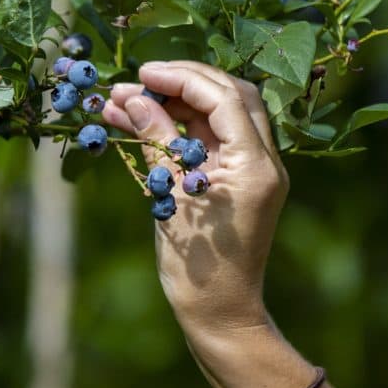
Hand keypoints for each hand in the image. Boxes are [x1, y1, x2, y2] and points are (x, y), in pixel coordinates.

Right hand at [103, 61, 288, 345]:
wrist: (220, 313)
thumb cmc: (196, 266)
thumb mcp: (170, 196)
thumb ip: (156, 140)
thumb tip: (130, 97)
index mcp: (255, 164)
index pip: (222, 98)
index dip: (180, 79)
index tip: (141, 75)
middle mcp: (264, 160)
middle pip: (228, 96)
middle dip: (181, 83)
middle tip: (135, 81)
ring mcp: (254, 169)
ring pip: (218, 115)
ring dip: (175, 104)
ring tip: (122, 102)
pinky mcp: (239, 180)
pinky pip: (210, 141)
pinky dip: (178, 129)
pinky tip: (137, 122)